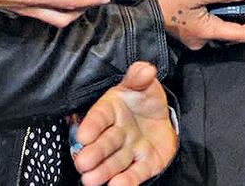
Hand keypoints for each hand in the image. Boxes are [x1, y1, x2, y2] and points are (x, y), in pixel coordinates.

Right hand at [0, 0, 109, 27]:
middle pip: (63, 16)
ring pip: (51, 16)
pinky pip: (39, 12)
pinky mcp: (13, 6)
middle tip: (94, 0)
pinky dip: (52, 8)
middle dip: (81, 10)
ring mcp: (22, 8)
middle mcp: (31, 6)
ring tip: (78, 0)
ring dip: (68, 10)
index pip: (70, 1)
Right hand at [73, 62, 176, 185]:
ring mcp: (130, 150)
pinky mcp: (145, 164)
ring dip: (104, 171)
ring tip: (91, 180)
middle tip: (82, 163)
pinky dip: (128, 180)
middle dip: (94, 153)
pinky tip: (118, 185)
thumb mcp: (142, 84)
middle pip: (105, 143)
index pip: (99, 117)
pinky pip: (137, 173)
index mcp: (111, 111)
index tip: (83, 136)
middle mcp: (117, 133)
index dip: (91, 126)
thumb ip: (140, 77)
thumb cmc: (144, 99)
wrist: (162, 117)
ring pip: (116, 161)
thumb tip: (145, 69)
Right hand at [151, 0, 244, 49]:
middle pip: (228, 22)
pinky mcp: (185, 26)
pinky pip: (202, 13)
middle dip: (233, 2)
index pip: (241, 34)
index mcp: (207, 32)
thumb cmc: (163, 1)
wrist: (136, 6)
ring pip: (215, 15)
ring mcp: (193, 34)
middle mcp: (201, 38)